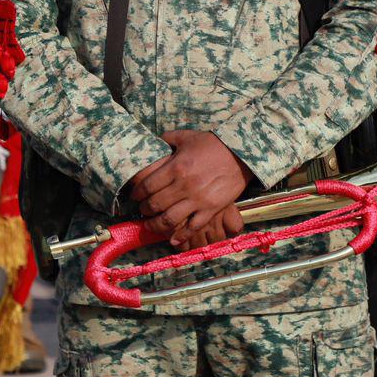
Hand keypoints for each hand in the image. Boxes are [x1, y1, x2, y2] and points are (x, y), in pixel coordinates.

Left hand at [130, 130, 249, 245]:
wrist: (241, 153)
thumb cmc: (214, 144)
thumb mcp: (188, 137)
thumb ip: (169, 139)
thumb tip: (156, 139)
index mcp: (175, 167)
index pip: (147, 186)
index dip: (137, 193)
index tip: (135, 196)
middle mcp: (184, 186)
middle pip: (155, 204)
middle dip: (144, 209)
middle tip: (142, 210)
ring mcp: (198, 200)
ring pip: (170, 219)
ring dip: (156, 225)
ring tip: (151, 226)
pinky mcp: (211, 209)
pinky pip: (193, 227)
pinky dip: (181, 236)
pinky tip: (172, 240)